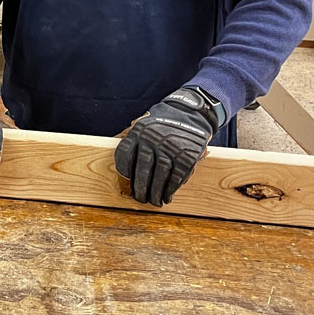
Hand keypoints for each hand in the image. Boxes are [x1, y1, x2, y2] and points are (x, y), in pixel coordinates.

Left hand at [115, 87, 223, 206]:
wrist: (190, 113)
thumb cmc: (163, 124)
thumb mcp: (144, 126)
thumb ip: (135, 144)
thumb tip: (123, 171)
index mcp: (139, 132)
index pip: (124, 155)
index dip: (123, 173)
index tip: (125, 185)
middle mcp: (153, 139)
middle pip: (143, 168)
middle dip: (140, 188)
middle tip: (140, 199)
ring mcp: (171, 147)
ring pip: (160, 175)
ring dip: (156, 192)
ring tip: (154, 201)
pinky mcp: (187, 155)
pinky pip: (176, 177)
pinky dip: (171, 189)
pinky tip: (167, 196)